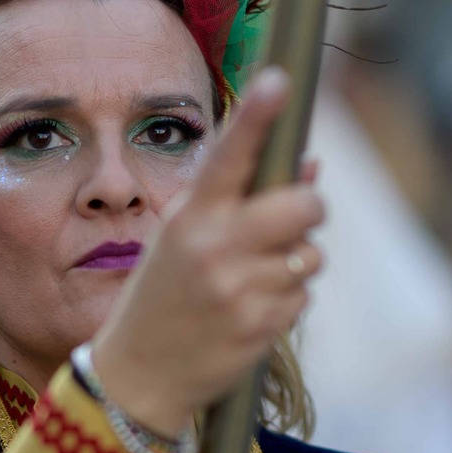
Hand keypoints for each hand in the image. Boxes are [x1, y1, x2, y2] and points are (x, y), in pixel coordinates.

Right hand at [89, 67, 324, 436]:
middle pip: (303, 206)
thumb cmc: (165, 293)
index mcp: (191, 217)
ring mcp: (240, 290)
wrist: (140, 373)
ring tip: (254, 279)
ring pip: (309, 256)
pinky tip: (250, 311)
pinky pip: (302, 297)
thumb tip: (311, 162)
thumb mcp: (183, 237)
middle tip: (293, 220)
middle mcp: (215, 248)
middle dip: (309, 210)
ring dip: (296, 262)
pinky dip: (286, 300)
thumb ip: (240, 199)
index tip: (278, 80)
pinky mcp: (260, 327)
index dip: (256, 116)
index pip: (228, 156)